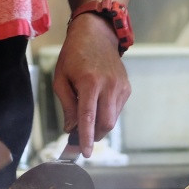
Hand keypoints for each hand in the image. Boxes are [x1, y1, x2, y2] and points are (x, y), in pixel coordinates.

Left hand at [53, 14, 130, 157]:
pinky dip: (106, 114)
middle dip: (94, 135)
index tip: (85, 153)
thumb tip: (71, 128)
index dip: (86, 138)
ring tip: (87, 115)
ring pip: (112, 119)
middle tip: (80, 136)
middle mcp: (108, 85)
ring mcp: (120, 87)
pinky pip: (117, 110)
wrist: (96, 35)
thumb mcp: (61, 79)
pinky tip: (97, 103)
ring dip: (99, 125)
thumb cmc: (73, 56)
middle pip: (105, 123)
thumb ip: (66, 105)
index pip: (88, 118)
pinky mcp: (126, 87)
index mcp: (89, 83)